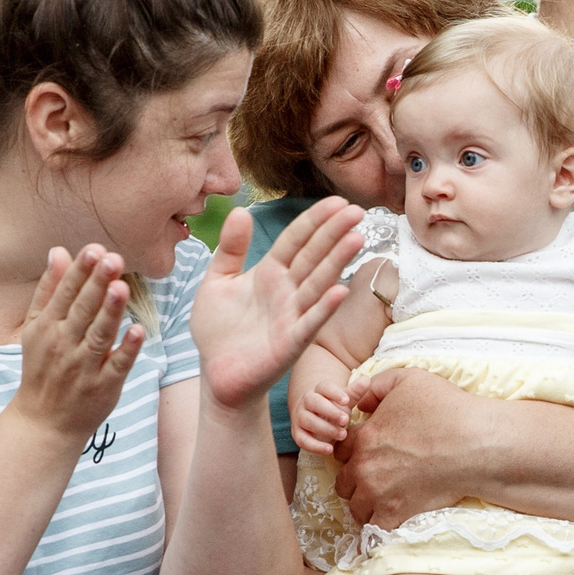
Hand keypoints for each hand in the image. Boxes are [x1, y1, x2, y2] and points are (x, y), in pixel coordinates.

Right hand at [7, 246, 143, 445]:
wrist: (43, 423)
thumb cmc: (42, 368)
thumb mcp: (36, 328)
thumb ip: (49, 290)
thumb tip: (59, 251)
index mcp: (47, 327)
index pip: (65, 294)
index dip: (80, 272)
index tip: (95, 249)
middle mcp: (63, 345)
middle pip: (82, 311)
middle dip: (97, 284)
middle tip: (113, 258)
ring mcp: (83, 367)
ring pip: (98, 335)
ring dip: (110, 312)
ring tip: (122, 287)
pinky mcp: (103, 387)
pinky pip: (116, 366)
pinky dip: (126, 349)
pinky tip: (137, 330)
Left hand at [191, 201, 365, 411]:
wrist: (216, 373)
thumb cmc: (218, 328)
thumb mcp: (217, 281)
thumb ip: (230, 248)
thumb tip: (240, 210)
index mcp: (270, 272)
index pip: (296, 240)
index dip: (315, 220)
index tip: (337, 201)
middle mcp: (286, 291)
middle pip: (313, 256)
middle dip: (334, 233)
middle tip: (357, 210)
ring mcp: (291, 316)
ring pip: (317, 283)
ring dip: (337, 262)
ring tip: (356, 238)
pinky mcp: (289, 344)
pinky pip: (309, 323)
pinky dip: (324, 308)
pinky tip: (340, 292)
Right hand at [291, 382, 350, 454]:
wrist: (314, 417)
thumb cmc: (334, 407)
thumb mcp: (345, 399)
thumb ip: (355, 391)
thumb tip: (367, 379)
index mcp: (319, 390)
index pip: (324, 387)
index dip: (334, 393)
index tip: (346, 400)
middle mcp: (306, 401)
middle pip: (314, 402)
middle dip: (330, 411)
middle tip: (346, 420)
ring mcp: (300, 417)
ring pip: (308, 421)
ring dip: (325, 428)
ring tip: (343, 435)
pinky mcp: (298, 433)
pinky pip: (302, 440)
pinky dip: (315, 446)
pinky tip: (329, 450)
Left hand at [334, 366, 476, 527]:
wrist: (476, 443)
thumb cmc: (446, 408)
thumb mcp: (408, 379)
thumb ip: (377, 386)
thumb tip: (360, 403)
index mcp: (365, 437)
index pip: (340, 450)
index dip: (352, 452)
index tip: (367, 453)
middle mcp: (365, 468)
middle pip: (344, 483)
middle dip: (356, 481)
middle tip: (375, 478)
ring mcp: (379, 494)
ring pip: (356, 508)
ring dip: (366, 504)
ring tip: (382, 500)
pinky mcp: (397, 513)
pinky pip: (375, 528)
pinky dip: (380, 524)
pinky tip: (391, 517)